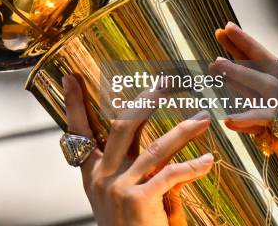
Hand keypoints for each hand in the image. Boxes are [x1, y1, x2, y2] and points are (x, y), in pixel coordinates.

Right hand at [63, 75, 213, 225]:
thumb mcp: (115, 196)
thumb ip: (123, 167)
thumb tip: (144, 137)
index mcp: (91, 173)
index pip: (79, 130)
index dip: (74, 103)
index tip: (70, 77)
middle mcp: (101, 176)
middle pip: (121, 127)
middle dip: (144, 102)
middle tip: (163, 83)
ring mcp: (119, 187)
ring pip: (153, 148)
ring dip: (182, 131)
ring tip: (202, 118)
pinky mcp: (139, 201)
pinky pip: (170, 175)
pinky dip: (192, 167)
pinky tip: (208, 161)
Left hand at [210, 22, 277, 216]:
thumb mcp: (271, 143)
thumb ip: (254, 126)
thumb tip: (230, 116)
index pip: (259, 71)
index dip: (241, 51)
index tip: (222, 34)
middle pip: (268, 67)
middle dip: (245, 46)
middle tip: (223, 29)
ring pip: (270, 86)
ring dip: (241, 73)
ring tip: (215, 65)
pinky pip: (274, 120)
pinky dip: (250, 118)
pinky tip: (230, 120)